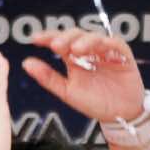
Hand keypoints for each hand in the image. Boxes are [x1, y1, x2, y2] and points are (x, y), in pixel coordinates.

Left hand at [22, 28, 145, 124]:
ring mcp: (106, 52)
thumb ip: (48, 77)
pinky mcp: (123, 56)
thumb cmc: (94, 102)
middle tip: (56, 45)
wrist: (118, 115)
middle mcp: (89, 52)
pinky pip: (116, 44)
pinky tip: (99, 48)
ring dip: (84, 41)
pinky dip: (107, 43)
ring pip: (94, 37)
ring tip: (75, 49)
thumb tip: (26, 63)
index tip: (35, 39)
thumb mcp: (67, 91)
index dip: (48, 37)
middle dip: (65, 38)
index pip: (59, 42)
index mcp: (74, 58)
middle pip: (76, 35)